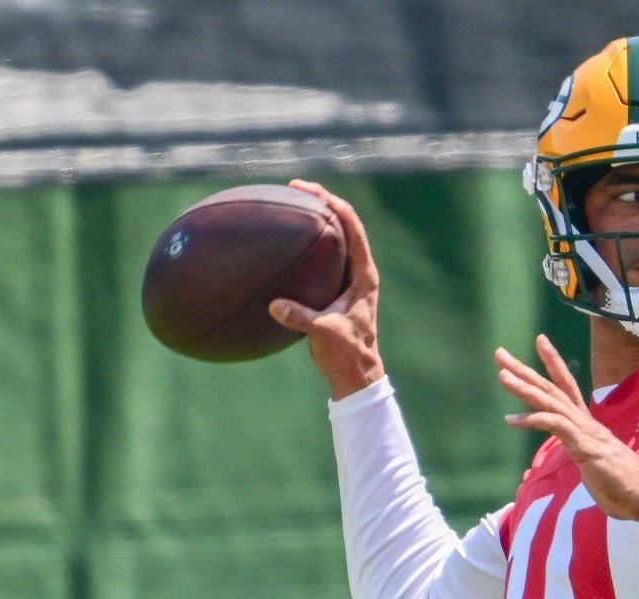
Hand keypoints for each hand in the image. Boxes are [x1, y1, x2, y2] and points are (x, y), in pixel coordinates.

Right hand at [269, 180, 385, 398]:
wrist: (355, 371)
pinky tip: (282, 242)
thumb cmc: (346, 352)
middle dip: (322, 202)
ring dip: (316, 220)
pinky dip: (305, 245)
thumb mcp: (324, 334)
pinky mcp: (336, 288)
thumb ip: (301, 318)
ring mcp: (348, 278)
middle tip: (297, 187)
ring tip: (292, 203)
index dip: (333, 204)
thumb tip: (275, 305)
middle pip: (344, 224)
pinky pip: (321, 258)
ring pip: (334, 239)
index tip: (310, 191)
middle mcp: (359, 271)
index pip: (352, 227)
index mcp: (364, 275)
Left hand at [496, 334, 638, 524]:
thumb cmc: (623, 487)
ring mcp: (586, 432)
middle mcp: (586, 422)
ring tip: (502, 374)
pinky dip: (534, 419)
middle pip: (552, 388)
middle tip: (500, 353)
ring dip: (525, 387)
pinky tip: (512, 419)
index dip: (553, 364)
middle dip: (525, 370)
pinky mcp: (586, 446)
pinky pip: (557, 426)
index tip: (539, 342)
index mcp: (587, 425)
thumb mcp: (596, 468)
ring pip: (552, 402)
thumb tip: (582, 463)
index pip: (566, 388)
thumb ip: (585, 459)